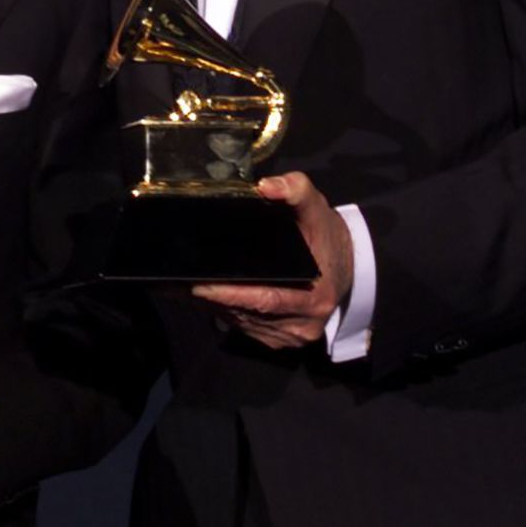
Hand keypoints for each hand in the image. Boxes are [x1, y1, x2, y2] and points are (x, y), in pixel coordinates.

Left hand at [191, 172, 354, 350]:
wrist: (349, 265)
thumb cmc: (326, 236)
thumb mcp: (316, 207)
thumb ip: (295, 190)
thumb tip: (267, 185)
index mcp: (314, 296)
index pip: (264, 300)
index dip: (229, 294)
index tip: (198, 285)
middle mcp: (301, 324)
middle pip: (246, 313)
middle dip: (211, 299)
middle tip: (176, 281)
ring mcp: (290, 336)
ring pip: (241, 322)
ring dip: (212, 307)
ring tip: (180, 286)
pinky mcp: (280, 340)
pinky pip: (244, 328)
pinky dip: (222, 311)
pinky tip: (202, 296)